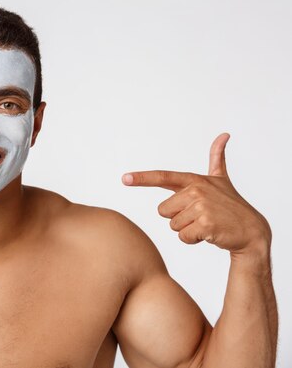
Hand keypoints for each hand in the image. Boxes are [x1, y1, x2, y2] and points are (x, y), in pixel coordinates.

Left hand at [122, 133, 270, 256]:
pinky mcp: (205, 225)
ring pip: (173, 226)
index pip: (163, 177)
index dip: (142, 178)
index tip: (124, 178)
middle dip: (178, 218)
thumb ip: (217, 158)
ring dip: (187, 230)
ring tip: (207, 223)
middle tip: (200, 216)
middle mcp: (196, 190)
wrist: (251, 230)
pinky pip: (183, 237)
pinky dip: (193, 240)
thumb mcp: (221, 180)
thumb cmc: (230, 205)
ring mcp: (201, 207)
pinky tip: (209, 234)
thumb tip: (224, 135)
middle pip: (163, 211)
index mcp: (194, 180)